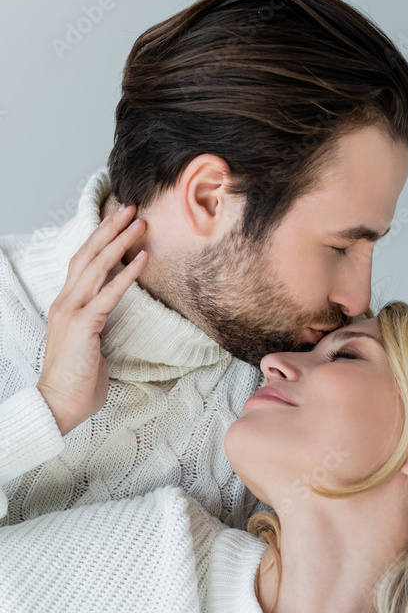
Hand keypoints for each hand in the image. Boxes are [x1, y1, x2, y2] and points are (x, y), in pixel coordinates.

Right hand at [36, 203, 147, 435]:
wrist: (59, 404)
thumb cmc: (79, 380)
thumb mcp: (91, 345)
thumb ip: (98, 325)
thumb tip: (113, 317)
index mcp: (67, 305)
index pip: (82, 263)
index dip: (100, 239)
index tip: (119, 221)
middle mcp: (66, 302)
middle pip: (88, 255)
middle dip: (110, 229)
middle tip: (131, 208)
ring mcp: (72, 312)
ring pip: (96, 267)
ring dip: (120, 243)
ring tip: (140, 224)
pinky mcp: (83, 326)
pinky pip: (108, 294)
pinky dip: (126, 275)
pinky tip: (143, 260)